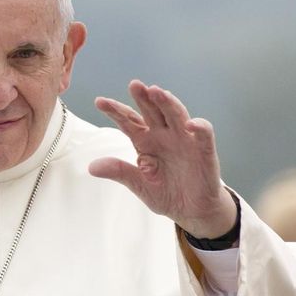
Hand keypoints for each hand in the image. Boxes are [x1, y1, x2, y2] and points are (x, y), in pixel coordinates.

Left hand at [89, 80, 236, 238]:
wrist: (192, 211)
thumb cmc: (166, 193)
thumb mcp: (139, 184)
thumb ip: (119, 172)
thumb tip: (91, 167)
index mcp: (146, 141)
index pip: (129, 121)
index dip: (116, 111)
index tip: (99, 102)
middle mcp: (164, 136)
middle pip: (152, 112)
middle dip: (144, 98)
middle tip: (134, 85)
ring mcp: (184, 141)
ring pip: (176, 115)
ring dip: (167, 103)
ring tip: (157, 91)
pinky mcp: (204, 151)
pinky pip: (203, 135)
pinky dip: (199, 127)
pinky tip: (190, 124)